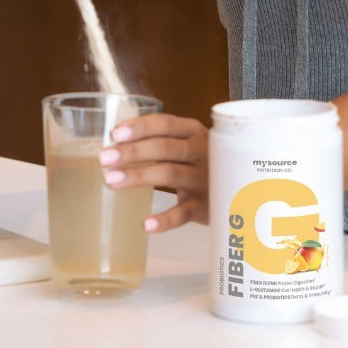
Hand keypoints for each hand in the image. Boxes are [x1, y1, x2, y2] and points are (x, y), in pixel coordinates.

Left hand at [98, 112, 208, 232]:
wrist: (242, 189)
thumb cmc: (201, 163)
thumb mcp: (188, 145)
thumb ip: (160, 141)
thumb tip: (115, 145)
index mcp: (193, 131)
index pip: (165, 123)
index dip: (139, 127)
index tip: (114, 134)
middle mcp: (201, 151)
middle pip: (164, 147)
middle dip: (132, 152)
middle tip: (104, 158)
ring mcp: (205, 178)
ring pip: (169, 174)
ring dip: (138, 176)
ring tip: (111, 181)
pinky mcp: (206, 206)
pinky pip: (183, 213)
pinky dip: (165, 219)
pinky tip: (145, 224)